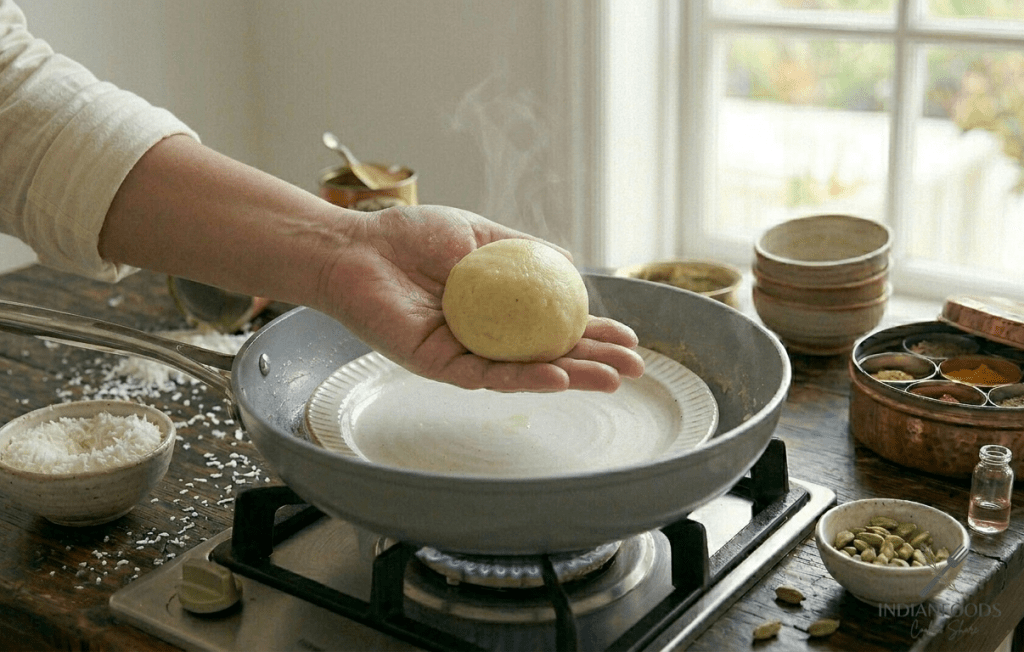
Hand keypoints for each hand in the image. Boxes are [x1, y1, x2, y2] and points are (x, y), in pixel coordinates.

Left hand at [320, 205, 644, 391]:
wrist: (359, 246)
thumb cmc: (412, 236)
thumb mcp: (481, 235)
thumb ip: (524, 251)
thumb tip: (570, 264)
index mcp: (500, 309)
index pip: (556, 327)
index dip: (594, 334)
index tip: (630, 339)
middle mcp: (488, 337)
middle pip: (550, 356)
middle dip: (594, 364)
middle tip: (635, 371)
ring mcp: (465, 354)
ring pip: (525, 373)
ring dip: (570, 377)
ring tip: (610, 380)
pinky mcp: (438, 364)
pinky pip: (486, 375)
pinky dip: (522, 377)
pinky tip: (556, 375)